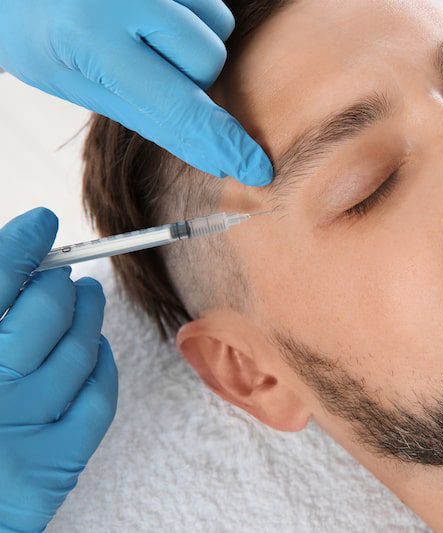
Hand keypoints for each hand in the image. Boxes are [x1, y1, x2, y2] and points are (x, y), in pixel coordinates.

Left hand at [0, 0, 272, 185]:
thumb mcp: (76, 82)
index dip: (222, 142)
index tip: (257, 169)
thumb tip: (218, 160)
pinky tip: (155, 10)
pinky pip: (212, 3)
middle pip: (208, 60)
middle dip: (193, 76)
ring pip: (220, 27)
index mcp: (87, 35)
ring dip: (195, 42)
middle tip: (145, 64)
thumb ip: (149, 118)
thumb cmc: (40, 31)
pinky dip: (195, 14)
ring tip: (147, 31)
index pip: (176, 105)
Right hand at [0, 208, 117, 532]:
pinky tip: (96, 348)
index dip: (21, 248)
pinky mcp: (55, 462)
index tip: (42, 223)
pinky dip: (102, 364)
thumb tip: (19, 270)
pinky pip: (98, 397)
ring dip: (89, 317)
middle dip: (60, 285)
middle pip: (44, 313)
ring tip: (87, 298)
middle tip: (65, 274)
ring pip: (79, 350)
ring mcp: (23, 426)